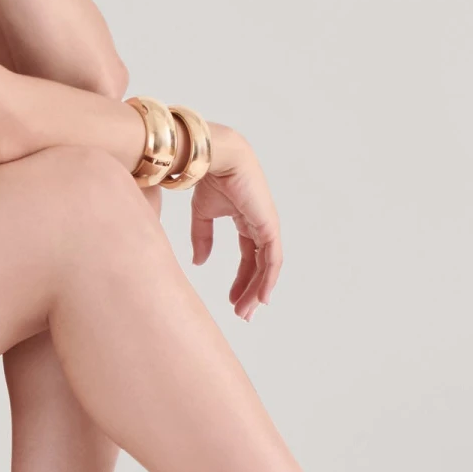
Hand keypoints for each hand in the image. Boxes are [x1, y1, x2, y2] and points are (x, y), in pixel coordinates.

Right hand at [185, 124, 281, 320]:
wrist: (211, 157)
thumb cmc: (207, 177)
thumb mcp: (202, 215)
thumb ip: (202, 239)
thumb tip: (200, 263)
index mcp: (246, 220)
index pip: (248, 257)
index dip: (241, 280)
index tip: (232, 301)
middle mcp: (260, 225)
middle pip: (260, 266)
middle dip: (250, 290)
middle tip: (242, 314)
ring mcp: (267, 225)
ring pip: (267, 266)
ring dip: (257, 290)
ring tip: (247, 311)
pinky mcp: (269, 224)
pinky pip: (272, 258)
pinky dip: (269, 278)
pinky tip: (262, 296)